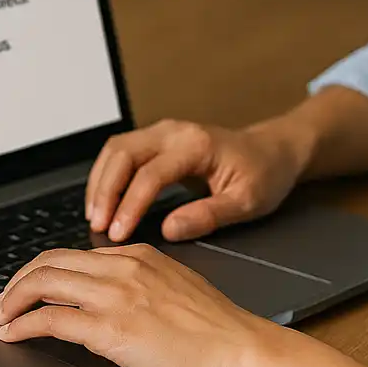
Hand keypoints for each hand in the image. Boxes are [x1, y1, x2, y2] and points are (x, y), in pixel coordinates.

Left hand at [0, 243, 279, 366]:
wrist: (239, 348)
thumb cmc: (217, 328)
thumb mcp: (175, 286)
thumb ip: (141, 282)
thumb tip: (110, 295)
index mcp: (137, 255)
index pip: (73, 253)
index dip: (42, 268)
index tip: (29, 284)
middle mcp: (122, 267)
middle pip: (49, 262)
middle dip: (19, 281)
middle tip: (5, 300)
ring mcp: (114, 296)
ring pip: (43, 284)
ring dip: (14, 300)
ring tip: (2, 316)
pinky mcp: (109, 329)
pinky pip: (51, 321)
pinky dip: (23, 326)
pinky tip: (13, 334)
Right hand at [85, 118, 307, 241]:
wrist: (272, 151)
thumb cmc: (263, 174)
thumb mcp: (247, 201)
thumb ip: (208, 215)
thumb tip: (168, 230)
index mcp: (196, 145)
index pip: (150, 174)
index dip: (130, 205)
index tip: (118, 234)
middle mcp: (173, 132)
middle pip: (123, 154)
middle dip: (105, 191)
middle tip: (97, 226)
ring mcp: (163, 132)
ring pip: (116, 149)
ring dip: (100, 182)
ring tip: (95, 216)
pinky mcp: (157, 139)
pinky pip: (121, 152)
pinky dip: (107, 175)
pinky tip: (103, 200)